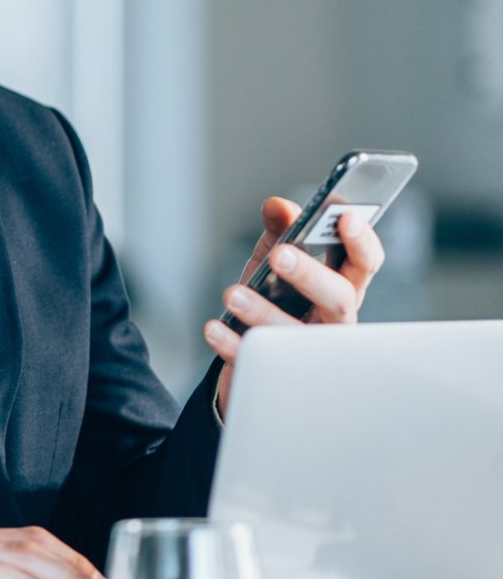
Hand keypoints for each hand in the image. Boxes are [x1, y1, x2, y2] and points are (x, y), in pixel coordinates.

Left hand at [204, 196, 384, 416]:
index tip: (345, 217)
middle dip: (312, 275)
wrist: (252, 352)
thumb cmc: (276, 300)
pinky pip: (258, 360)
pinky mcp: (277, 372)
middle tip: (281, 255)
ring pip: (298, 334)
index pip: (364, 264)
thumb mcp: (275, 261)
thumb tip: (279, 206)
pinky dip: (233, 343)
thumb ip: (280, 231)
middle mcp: (335, 322)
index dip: (361, 241)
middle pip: (340, 298)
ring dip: (264, 311)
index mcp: (341, 287)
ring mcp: (310, 351)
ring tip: (233, 294)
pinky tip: (214, 328)